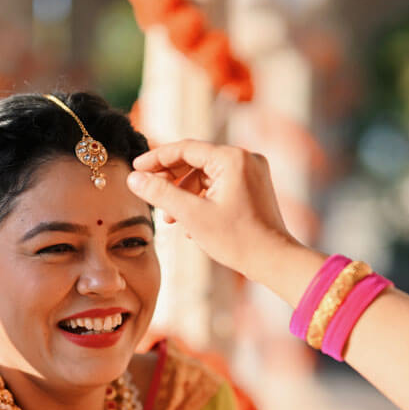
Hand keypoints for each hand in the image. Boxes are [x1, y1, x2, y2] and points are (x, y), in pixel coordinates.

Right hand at [128, 141, 298, 284]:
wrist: (274, 260)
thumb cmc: (237, 239)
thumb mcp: (192, 216)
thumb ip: (161, 194)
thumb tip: (134, 179)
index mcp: (232, 158)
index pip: (185, 149)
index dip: (156, 158)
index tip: (136, 168)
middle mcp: (245, 158)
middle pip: (196, 161)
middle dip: (171, 180)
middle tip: (149, 195)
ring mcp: (252, 172)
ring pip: (206, 176)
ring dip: (185, 194)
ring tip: (171, 219)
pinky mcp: (254, 186)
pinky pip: (219, 185)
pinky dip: (202, 200)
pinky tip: (192, 224)